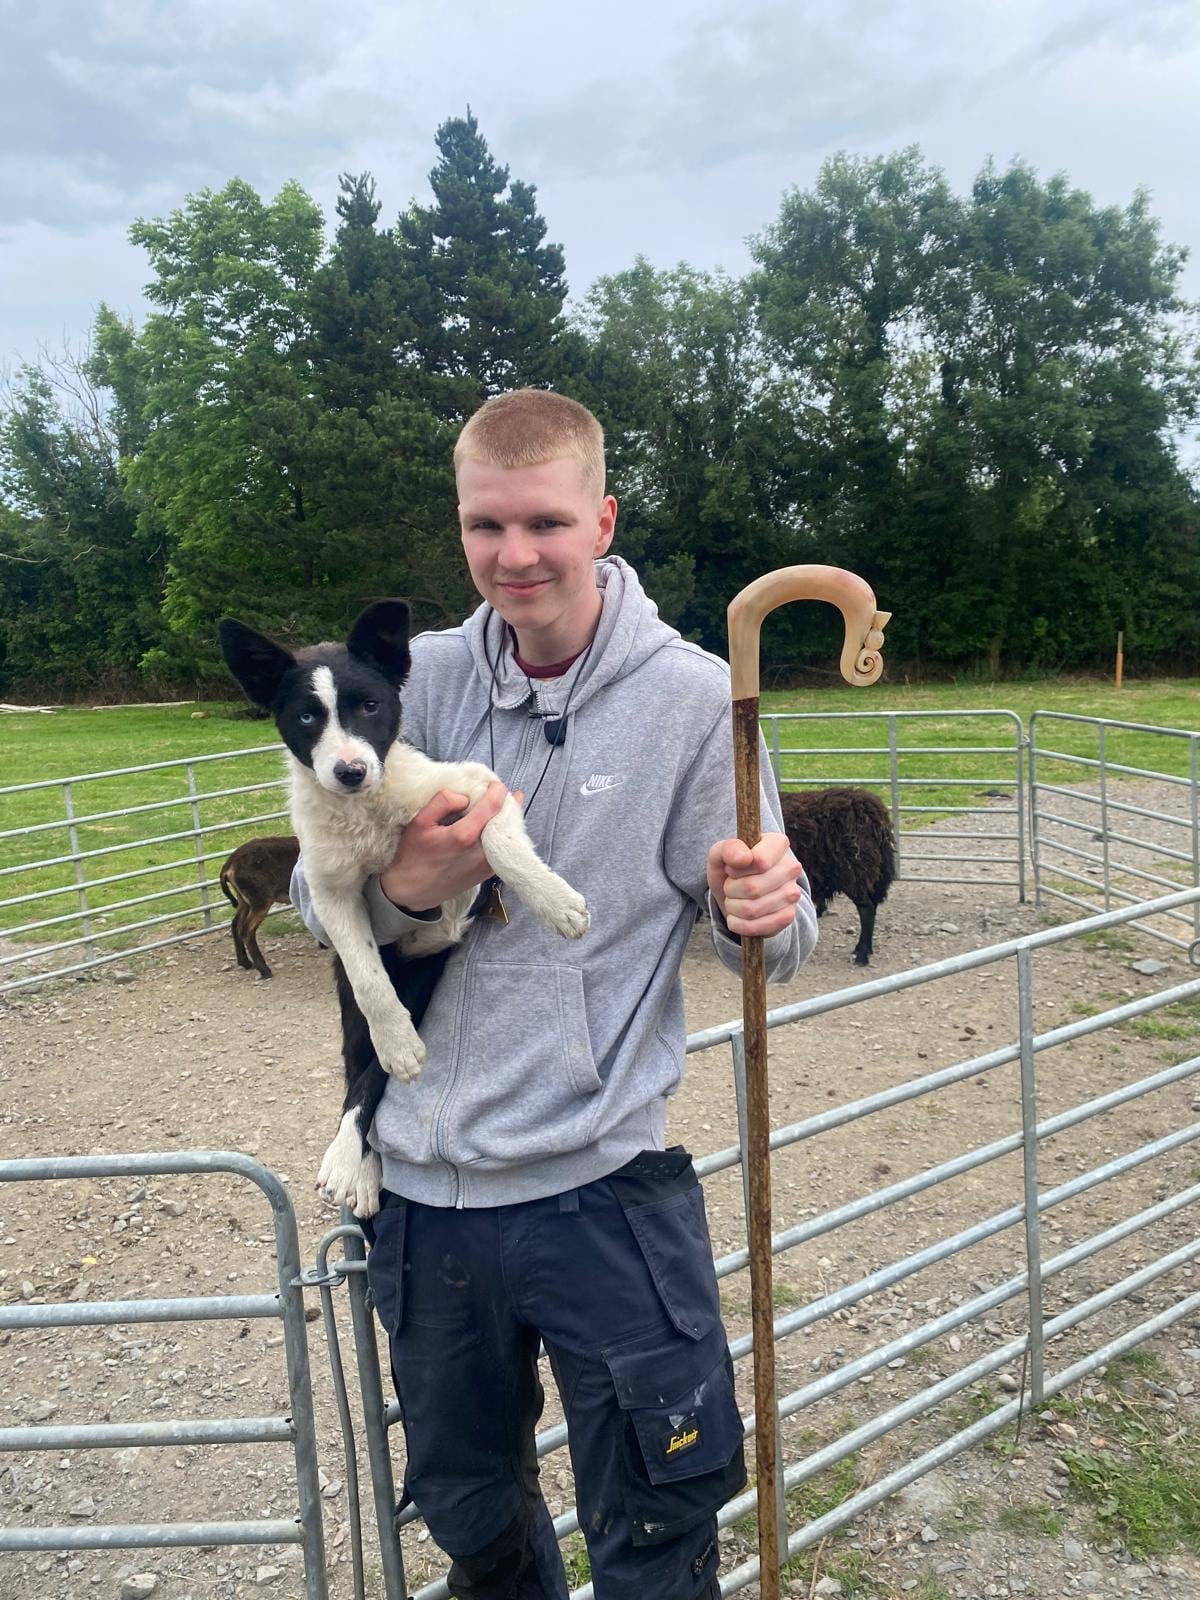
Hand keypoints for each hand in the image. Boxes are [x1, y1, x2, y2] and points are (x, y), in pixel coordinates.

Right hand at [379, 782, 516, 912]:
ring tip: (496, 809)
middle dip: (503, 804)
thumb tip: (465, 797)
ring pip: (506, 835)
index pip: (493, 805)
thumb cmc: (413, 855)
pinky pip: (501, 849)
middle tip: (497, 794)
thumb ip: (443, 801)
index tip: (494, 784)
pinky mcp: (487, 874)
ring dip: (503, 820)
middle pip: (504, 820)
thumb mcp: (420, 821)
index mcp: (465, 836)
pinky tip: (490, 828)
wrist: (411, 891)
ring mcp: (487, 865)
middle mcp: (481, 852)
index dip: (497, 790)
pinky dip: (500, 836)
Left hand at [706, 833, 803, 938]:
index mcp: (778, 844)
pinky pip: (756, 927)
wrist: (739, 893)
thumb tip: (744, 858)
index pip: (759, 861)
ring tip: (734, 899)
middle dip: (730, 890)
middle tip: (730, 886)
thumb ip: (728, 848)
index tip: (730, 869)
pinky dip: (738, 924)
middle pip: (752, 888)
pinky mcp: (788, 916)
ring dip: (733, 907)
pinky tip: (738, 916)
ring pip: (751, 909)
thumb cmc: (731, 868)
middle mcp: (792, 867)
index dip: (735, 869)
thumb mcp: (721, 854)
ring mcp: (793, 893)